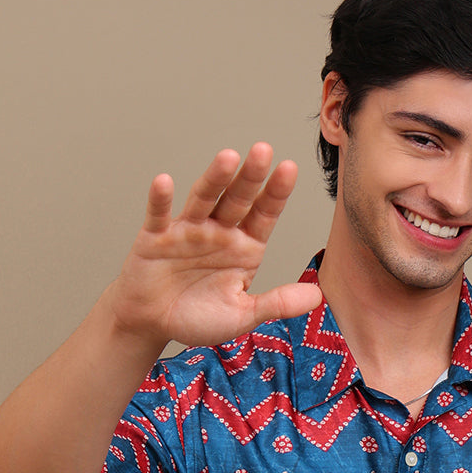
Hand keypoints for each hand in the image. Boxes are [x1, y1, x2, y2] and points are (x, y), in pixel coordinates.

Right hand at [106, 145, 322, 348]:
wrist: (154, 322)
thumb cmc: (199, 316)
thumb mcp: (243, 315)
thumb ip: (277, 303)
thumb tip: (317, 296)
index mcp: (245, 247)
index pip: (264, 214)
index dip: (276, 192)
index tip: (289, 168)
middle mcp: (219, 231)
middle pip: (237, 198)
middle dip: (250, 176)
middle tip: (263, 150)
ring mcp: (187, 231)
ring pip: (203, 199)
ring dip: (215, 179)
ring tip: (228, 158)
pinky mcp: (155, 237)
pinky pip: (159, 216)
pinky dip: (160, 199)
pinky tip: (164, 182)